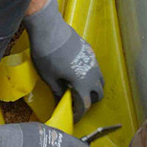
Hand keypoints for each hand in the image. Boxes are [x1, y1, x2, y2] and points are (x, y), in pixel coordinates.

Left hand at [24, 0, 104, 117]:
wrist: (49, 29)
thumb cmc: (46, 55)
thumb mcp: (49, 77)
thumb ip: (58, 92)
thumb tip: (61, 102)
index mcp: (82, 83)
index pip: (85, 105)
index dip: (79, 114)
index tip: (72, 117)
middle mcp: (92, 73)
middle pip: (98, 93)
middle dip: (89, 101)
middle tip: (76, 101)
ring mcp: (93, 61)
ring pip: (100, 80)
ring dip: (92, 87)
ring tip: (78, 87)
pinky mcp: (90, 51)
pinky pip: (95, 67)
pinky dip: (90, 74)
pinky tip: (76, 71)